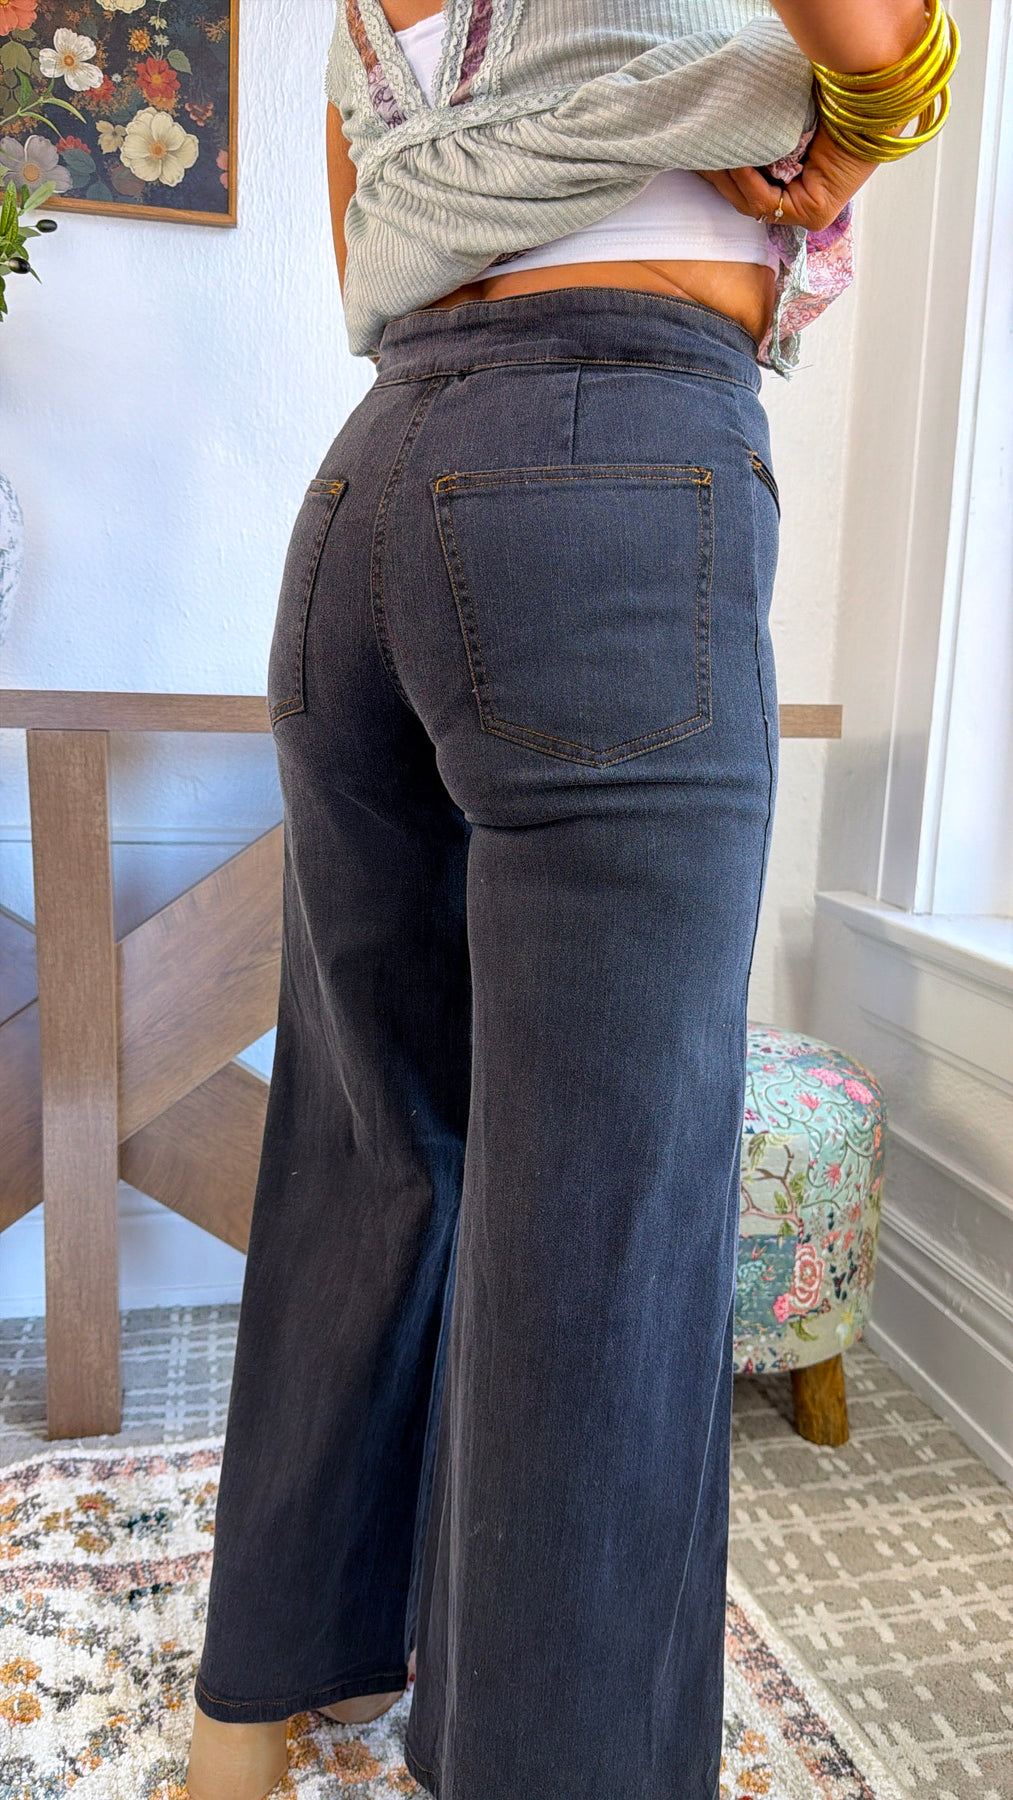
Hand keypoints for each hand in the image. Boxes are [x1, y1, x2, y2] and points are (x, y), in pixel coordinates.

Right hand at [695, 119, 879, 231]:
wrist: (865, 98)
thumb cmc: (828, 101)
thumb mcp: (781, 125)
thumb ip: (755, 141)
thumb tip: (713, 145)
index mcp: (794, 180)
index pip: (748, 188)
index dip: (722, 173)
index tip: (700, 154)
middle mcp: (801, 200)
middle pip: (745, 199)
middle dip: (720, 177)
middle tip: (699, 153)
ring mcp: (808, 212)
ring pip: (751, 204)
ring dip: (731, 177)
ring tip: (717, 152)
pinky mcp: (815, 213)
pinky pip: (767, 201)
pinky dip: (749, 180)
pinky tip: (741, 159)